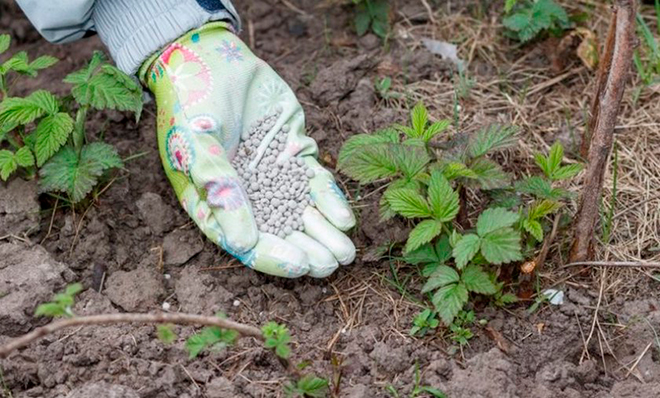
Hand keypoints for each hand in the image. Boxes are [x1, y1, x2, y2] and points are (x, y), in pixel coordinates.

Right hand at [140, 22, 355, 277]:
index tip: (301, 265)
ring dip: (324, 234)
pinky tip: (344, 218)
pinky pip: (314, 183)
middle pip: (280, 234)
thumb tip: (243, 242)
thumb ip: (220, 190)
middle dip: (307, 251)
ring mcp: (272, 177)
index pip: (246, 243)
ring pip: (302, 214)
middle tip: (332, 264)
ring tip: (346, 252)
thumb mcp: (197, 146)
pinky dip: (329, 200)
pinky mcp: (293, 155)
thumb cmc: (192, 103)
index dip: (274, 257)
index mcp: (214, 205)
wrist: (210, 58)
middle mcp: (246, 198)